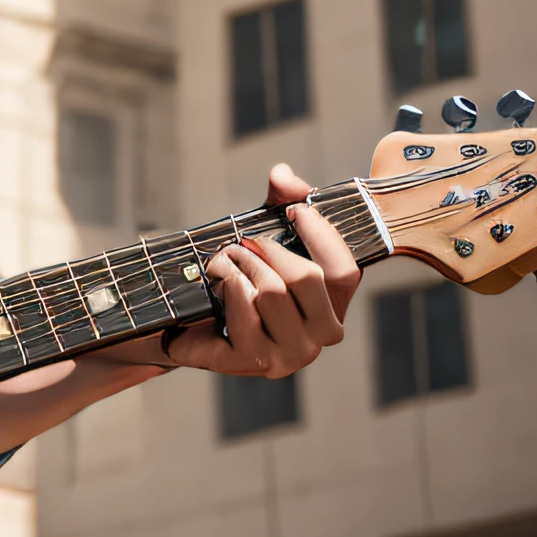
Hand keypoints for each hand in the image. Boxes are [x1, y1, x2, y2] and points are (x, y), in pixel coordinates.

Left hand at [146, 163, 360, 378]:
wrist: (191, 326)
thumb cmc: (241, 280)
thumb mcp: (267, 235)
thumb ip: (282, 199)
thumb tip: (282, 175)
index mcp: (333, 308)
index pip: (345, 271)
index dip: (322, 234)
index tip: (294, 211)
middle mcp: (320, 337)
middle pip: (306, 278)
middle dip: (268, 249)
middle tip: (242, 242)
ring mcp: (289, 355)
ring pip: (271, 292)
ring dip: (240, 264)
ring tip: (223, 260)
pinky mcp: (253, 361)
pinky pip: (243, 310)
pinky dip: (226, 284)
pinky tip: (217, 280)